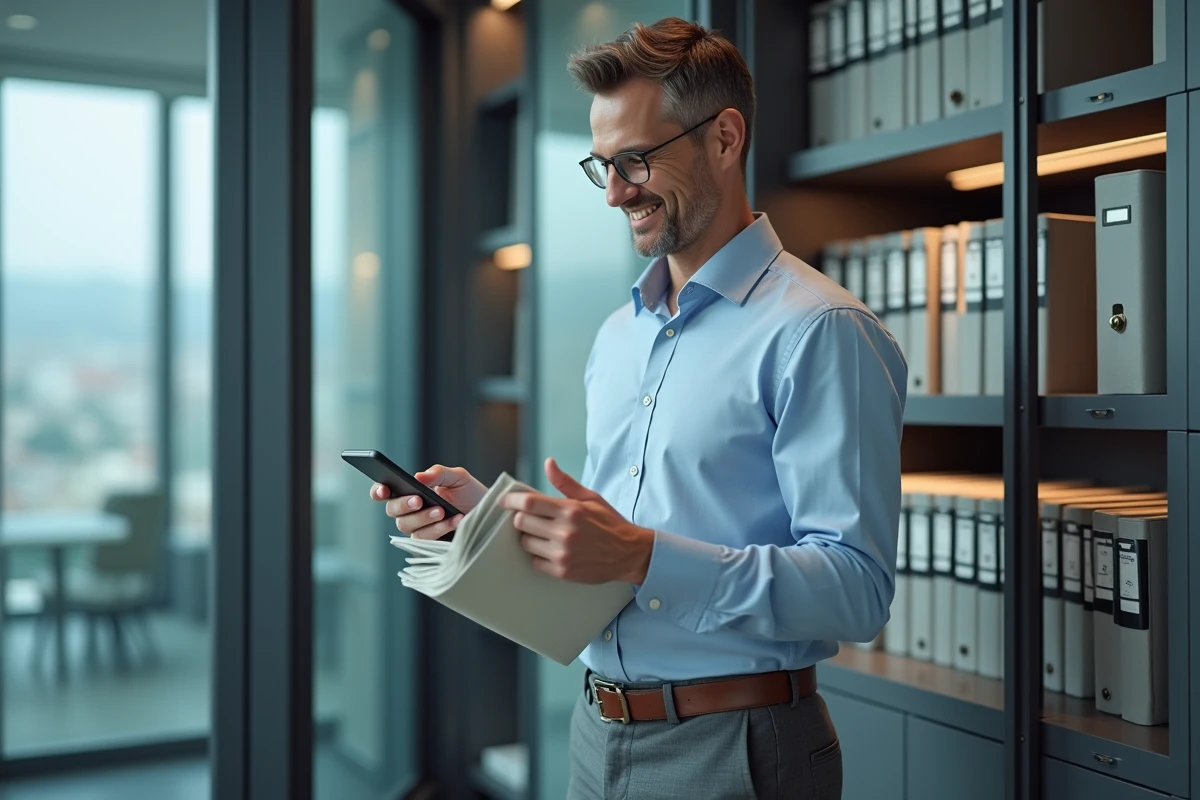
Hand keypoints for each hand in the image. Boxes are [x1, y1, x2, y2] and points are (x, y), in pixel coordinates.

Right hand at [372, 464, 487, 539]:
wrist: (488, 514)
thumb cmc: (470, 494)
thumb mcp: (458, 477)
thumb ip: (439, 473)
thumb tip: (418, 476)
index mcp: (411, 490)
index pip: (385, 491)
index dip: (378, 491)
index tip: (384, 489)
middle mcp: (410, 510)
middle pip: (392, 510)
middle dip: (403, 504)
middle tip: (419, 500)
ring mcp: (418, 528)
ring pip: (406, 526)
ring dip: (424, 518)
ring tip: (443, 510)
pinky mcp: (429, 543)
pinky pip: (424, 539)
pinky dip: (439, 528)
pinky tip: (455, 520)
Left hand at [498, 458, 654, 583]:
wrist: (629, 553)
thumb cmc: (609, 523)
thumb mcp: (591, 498)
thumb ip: (565, 483)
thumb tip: (549, 463)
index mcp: (571, 510)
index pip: (529, 503)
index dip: (511, 500)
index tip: (505, 501)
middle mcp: (565, 532)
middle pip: (521, 523)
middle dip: (520, 519)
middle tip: (528, 519)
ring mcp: (563, 553)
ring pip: (526, 543)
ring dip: (529, 538)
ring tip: (542, 535)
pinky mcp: (563, 571)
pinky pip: (535, 562)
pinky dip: (538, 556)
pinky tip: (550, 551)